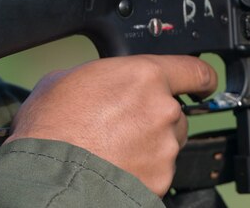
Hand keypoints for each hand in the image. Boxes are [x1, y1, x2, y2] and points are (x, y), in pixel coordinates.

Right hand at [6, 55, 216, 196]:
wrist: (48, 178)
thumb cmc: (50, 129)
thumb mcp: (63, 80)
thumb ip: (100, 76)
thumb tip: (101, 81)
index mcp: (143, 76)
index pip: (195, 71)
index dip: (200, 79)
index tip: (201, 84)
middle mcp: (162, 109)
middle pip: (174, 112)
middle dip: (154, 118)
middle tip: (121, 126)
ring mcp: (164, 148)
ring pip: (167, 143)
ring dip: (148, 145)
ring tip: (111, 150)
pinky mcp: (162, 180)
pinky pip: (158, 171)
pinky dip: (142, 171)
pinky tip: (114, 167)